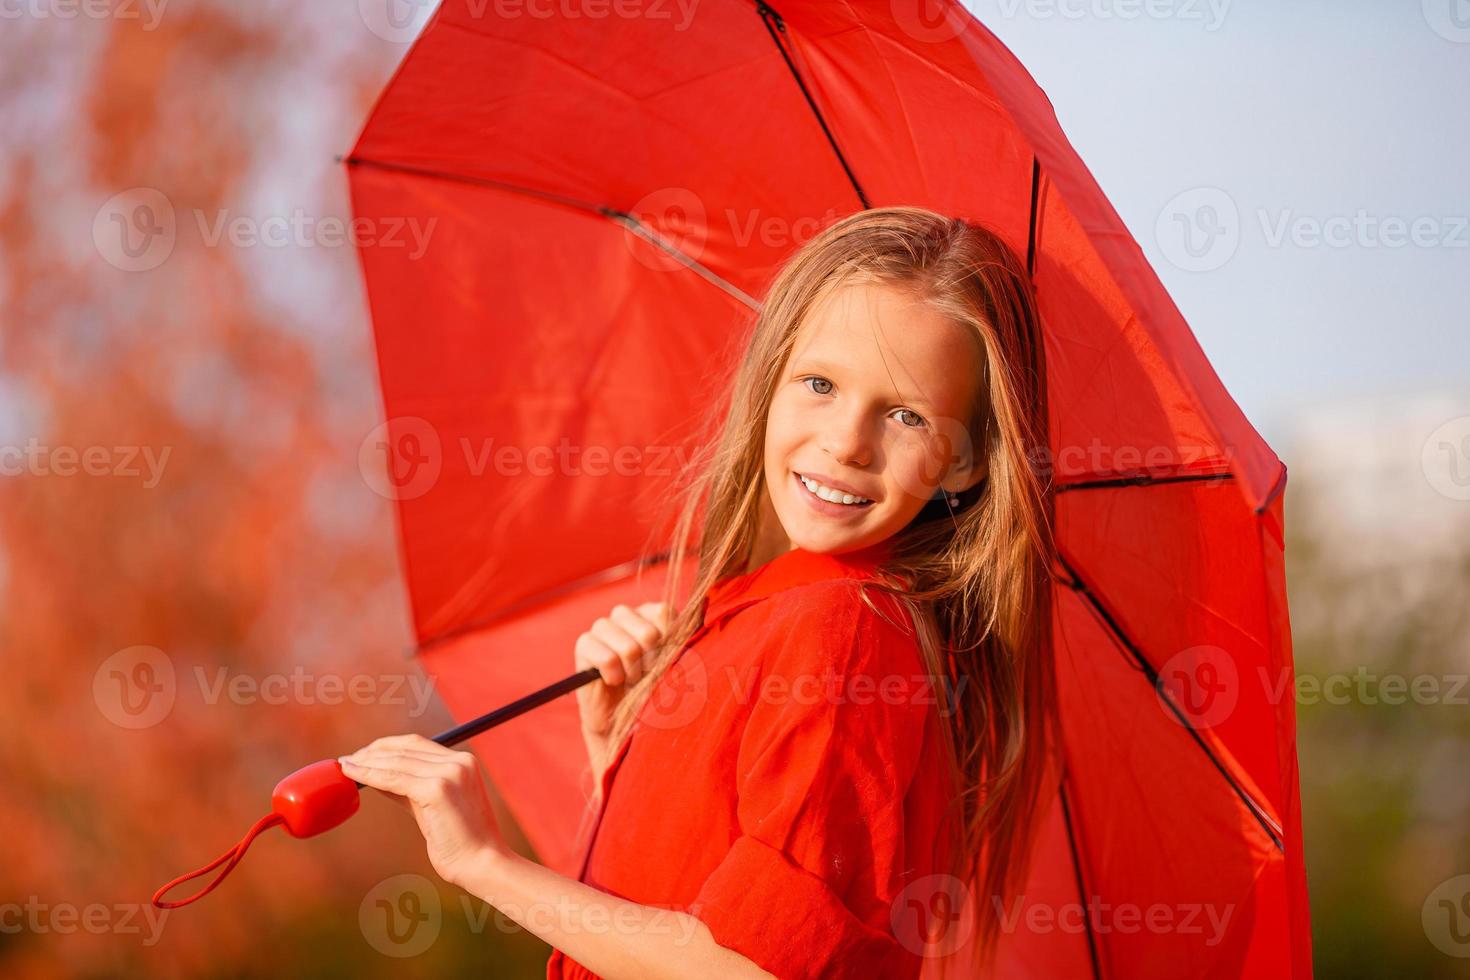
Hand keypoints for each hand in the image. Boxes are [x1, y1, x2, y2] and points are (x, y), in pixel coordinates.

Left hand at [338, 734, 507, 887]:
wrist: (482, 864)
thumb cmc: (460, 842)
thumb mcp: (432, 807)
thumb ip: (409, 789)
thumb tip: (376, 776)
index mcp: (463, 762)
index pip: (417, 744)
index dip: (386, 746)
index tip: (363, 754)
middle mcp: (459, 762)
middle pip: (405, 748)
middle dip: (373, 752)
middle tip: (347, 760)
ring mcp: (450, 773)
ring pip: (397, 762)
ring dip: (366, 762)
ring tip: (345, 766)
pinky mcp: (438, 789)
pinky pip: (394, 779)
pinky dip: (370, 775)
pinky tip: (353, 774)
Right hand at [574, 602, 672, 735]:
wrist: (622, 716)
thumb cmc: (650, 686)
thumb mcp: (671, 663)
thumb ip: (675, 641)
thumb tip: (677, 628)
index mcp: (649, 613)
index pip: (664, 613)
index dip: (668, 644)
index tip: (664, 661)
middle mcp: (624, 615)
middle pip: (648, 634)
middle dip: (650, 664)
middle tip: (645, 675)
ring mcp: (602, 627)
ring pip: (628, 648)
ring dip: (632, 672)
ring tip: (629, 679)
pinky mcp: (584, 643)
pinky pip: (607, 659)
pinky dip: (615, 676)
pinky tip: (612, 680)